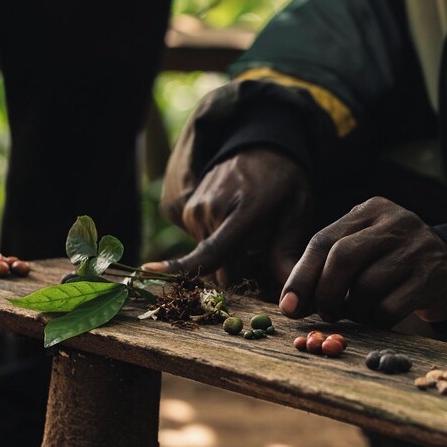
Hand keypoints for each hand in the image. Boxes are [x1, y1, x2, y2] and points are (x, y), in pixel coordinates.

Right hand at [144, 148, 311, 287]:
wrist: (261, 147)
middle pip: (217, 266)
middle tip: (261, 249)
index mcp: (243, 211)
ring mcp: (197, 209)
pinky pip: (203, 242)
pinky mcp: (189, 210)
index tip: (149, 270)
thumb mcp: (297, 212)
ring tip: (249, 231)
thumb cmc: (284, 183)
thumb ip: (287, 253)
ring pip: (209, 256)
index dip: (183, 267)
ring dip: (228, 255)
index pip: (212, 248)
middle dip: (237, 270)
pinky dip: (218, 243)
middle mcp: (212, 209)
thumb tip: (288, 298)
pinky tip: (235, 226)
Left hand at [279, 197, 446, 326]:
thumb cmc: (392, 265)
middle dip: (326, 293)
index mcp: (370, 210)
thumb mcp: (362, 251)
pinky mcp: (434, 275)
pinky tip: (379, 318)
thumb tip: (290, 304)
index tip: (288, 307)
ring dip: (354, 311)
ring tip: (358, 313)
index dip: (301, 276)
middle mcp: (396, 221)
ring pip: (367, 286)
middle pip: (342, 258)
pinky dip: (377, 321)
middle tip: (326, 313)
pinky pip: (391, 307)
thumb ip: (327, 269)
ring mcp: (418, 246)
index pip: (324, 241)